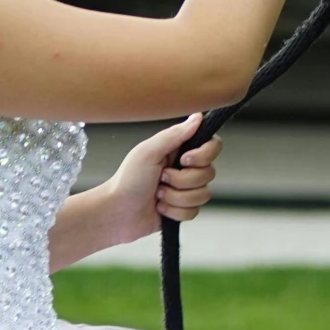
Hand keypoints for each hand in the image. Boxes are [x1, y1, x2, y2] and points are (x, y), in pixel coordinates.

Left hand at [100, 114, 222, 244]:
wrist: (117, 213)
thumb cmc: (128, 180)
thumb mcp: (148, 152)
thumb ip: (174, 134)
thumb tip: (198, 117)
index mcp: (179, 149)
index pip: (213, 145)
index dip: (204, 155)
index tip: (184, 160)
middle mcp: (185, 168)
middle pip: (209, 173)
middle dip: (182, 180)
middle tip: (161, 179)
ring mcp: (185, 189)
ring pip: (203, 195)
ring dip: (176, 197)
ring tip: (157, 195)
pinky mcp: (183, 209)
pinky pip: (194, 212)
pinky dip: (174, 211)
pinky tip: (159, 208)